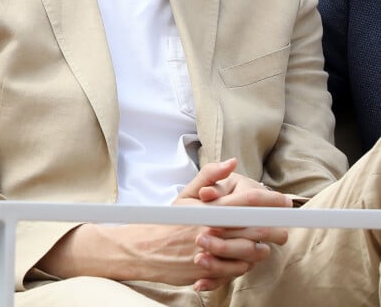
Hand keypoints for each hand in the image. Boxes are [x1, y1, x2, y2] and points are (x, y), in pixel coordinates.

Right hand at [173, 158, 290, 291]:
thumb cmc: (169, 220)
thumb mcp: (186, 193)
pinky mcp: (212, 272)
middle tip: (284, 225)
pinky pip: (240, 269)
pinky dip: (249, 264)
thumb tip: (232, 162)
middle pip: (257, 228)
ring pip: (252, 252)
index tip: (284, 202)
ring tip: (268, 242)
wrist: (149, 249)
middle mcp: (215, 230)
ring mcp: (214, 253)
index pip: (249, 201)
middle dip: (276, 227)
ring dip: (264, 246)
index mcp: (211, 209)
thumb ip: (210, 175)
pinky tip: (249, 257)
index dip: (271, 201)